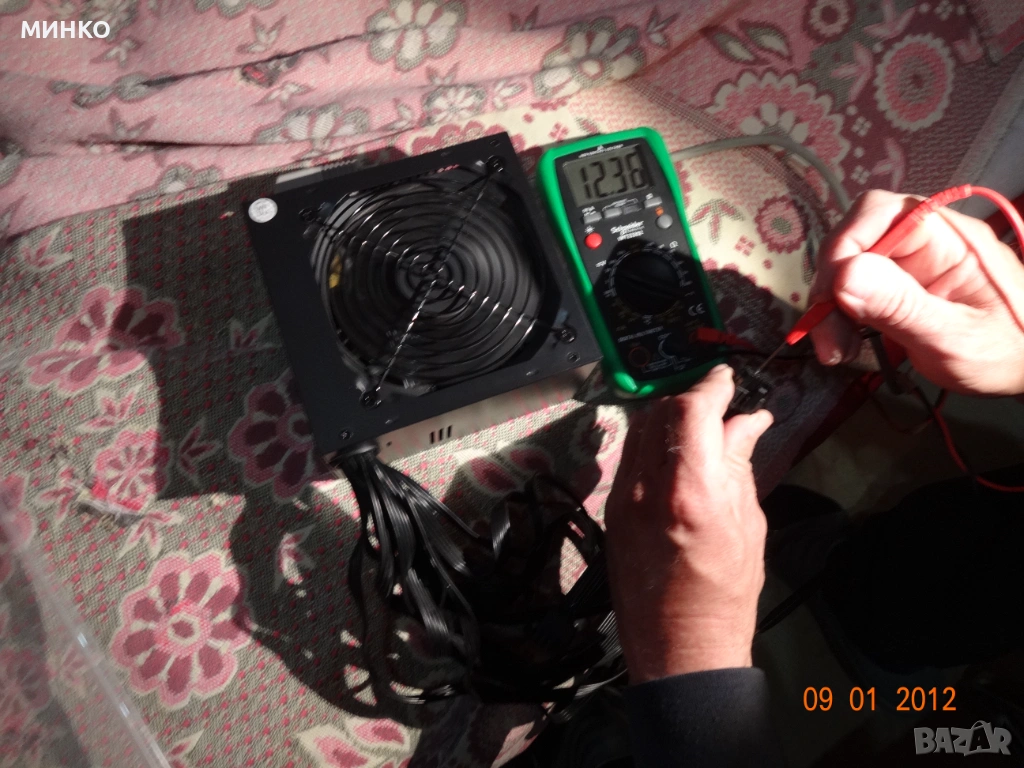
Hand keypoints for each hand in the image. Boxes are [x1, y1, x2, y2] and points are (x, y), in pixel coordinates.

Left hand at [605, 365, 772, 682]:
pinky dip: (652, 441)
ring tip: (699, 424)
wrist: (679, 647)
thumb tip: (746, 421)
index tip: (727, 380)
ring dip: (668, 415)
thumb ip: (738, 464)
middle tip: (720, 403)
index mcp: (688, 490)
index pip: (691, 410)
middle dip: (691, 397)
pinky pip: (629, 456)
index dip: (711, 385)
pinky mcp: (610, 509)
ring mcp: (621, 497)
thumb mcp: (747, 524)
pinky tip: (676, 452)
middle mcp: (645, 486)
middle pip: (661, 411)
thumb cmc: (726, 593)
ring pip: (639, 428)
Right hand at [810, 189, 1023, 395]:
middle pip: (855, 241)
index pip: (880, 213)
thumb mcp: (955, 338)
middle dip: (832, 287)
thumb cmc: (1009, 354)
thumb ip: (901, 307)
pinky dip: (840, 321)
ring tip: (837, 351)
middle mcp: (924, 244)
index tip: (831, 294)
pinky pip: (855, 295)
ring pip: (847, 271)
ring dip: (831, 311)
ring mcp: (909, 268)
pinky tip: (845, 348)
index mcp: (949, 238)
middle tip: (828, 335)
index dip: (846, 245)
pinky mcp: (898, 292)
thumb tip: (843, 276)